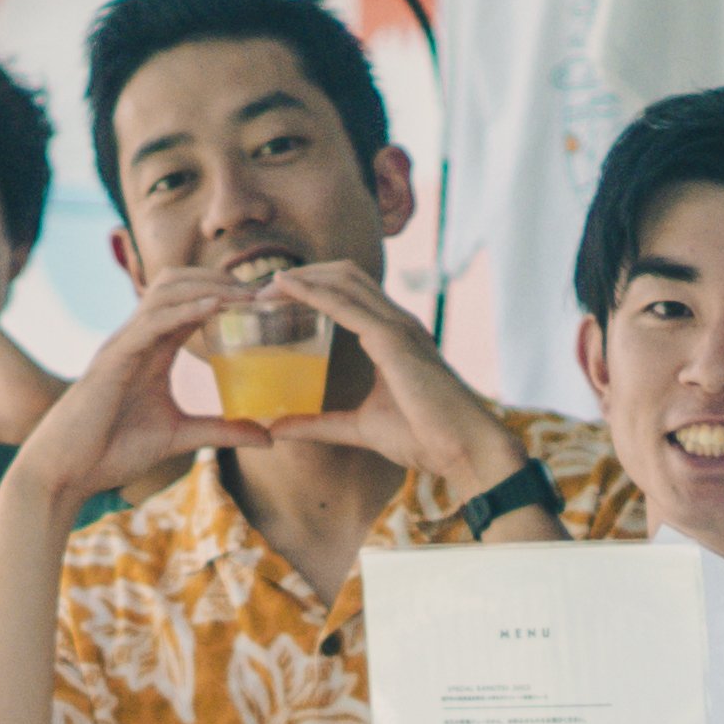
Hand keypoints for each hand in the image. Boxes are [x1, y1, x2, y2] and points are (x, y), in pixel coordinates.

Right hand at [18, 269, 257, 507]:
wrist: (67, 471)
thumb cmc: (112, 451)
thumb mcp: (180, 437)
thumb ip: (221, 430)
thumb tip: (268, 437)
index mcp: (152, 349)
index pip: (191, 303)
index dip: (225, 293)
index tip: (264, 300)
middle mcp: (137, 337)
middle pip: (179, 283)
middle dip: (219, 279)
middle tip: (260, 292)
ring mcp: (123, 344)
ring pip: (165, 292)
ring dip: (207, 287)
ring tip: (244, 294)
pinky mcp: (113, 359)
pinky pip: (150, 322)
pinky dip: (183, 310)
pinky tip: (214, 308)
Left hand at [249, 259, 525, 495]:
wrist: (463, 449)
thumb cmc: (424, 438)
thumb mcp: (358, 428)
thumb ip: (319, 425)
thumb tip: (277, 429)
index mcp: (393, 337)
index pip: (348, 294)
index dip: (312, 288)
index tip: (273, 300)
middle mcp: (396, 322)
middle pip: (343, 275)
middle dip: (302, 274)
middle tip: (260, 291)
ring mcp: (397, 326)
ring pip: (343, 279)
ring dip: (302, 276)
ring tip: (265, 286)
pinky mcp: (392, 339)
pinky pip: (345, 304)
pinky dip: (312, 291)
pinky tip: (284, 288)